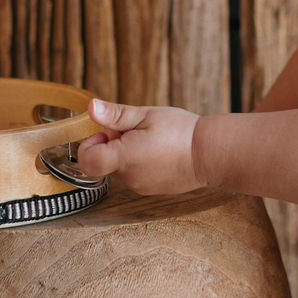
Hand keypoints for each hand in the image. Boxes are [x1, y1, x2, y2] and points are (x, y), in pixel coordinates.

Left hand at [76, 99, 203, 195]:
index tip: (107, 131)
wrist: (210, 154)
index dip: (90, 144)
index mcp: (123, 158)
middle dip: (113, 144)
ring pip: (121, 169)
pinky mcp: (152, 190)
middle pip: (104, 162)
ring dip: (128, 154)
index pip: (87, 160)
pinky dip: (141, 163)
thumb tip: (90, 108)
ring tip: (153, 140)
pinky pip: (136, 176)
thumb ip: (115, 114)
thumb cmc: (180, 132)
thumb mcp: (146, 115)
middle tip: (137, 130)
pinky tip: (160, 151)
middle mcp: (128, 177)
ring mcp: (140, 186)